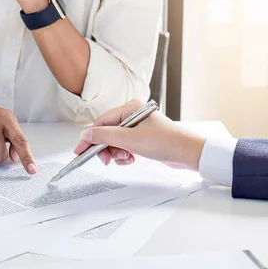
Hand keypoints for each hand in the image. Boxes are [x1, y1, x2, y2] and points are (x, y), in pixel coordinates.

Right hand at [74, 100, 206, 169]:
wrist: (187, 152)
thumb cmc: (165, 142)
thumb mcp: (130, 139)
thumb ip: (105, 136)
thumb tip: (86, 135)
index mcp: (130, 108)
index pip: (102, 122)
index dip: (90, 137)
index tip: (80, 151)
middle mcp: (133, 115)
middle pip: (107, 132)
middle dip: (106, 148)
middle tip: (107, 160)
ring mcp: (138, 127)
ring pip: (115, 142)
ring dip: (116, 153)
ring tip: (126, 158)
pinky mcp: (142, 139)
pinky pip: (125, 146)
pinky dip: (124, 155)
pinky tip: (131, 159)